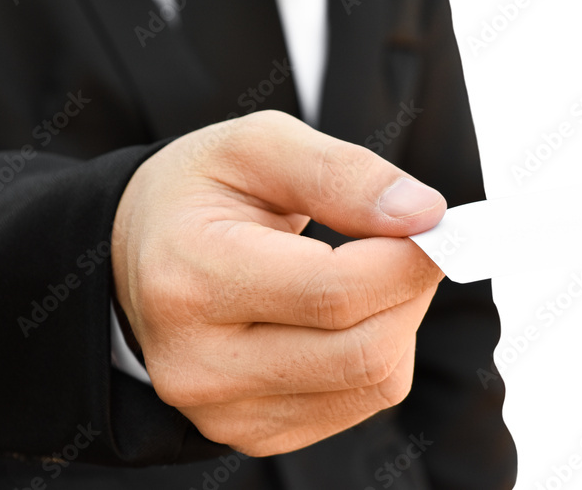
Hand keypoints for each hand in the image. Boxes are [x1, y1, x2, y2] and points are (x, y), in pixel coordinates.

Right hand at [111, 110, 445, 455]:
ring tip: (373, 269)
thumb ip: (341, 173)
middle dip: (412, 287)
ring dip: (402, 318)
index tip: (441, 224)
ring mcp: (223, 411)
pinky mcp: (254, 433)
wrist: (140, 254)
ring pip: (375, 380)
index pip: (334, 291)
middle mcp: (199, 364)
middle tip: (411, 240)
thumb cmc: (202, 191)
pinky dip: (382, 348)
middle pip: (365, 348)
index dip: (409, 258)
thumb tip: (425, 214)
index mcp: (190, 278)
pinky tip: (350, 311)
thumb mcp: (259, 147)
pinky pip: (363, 400)